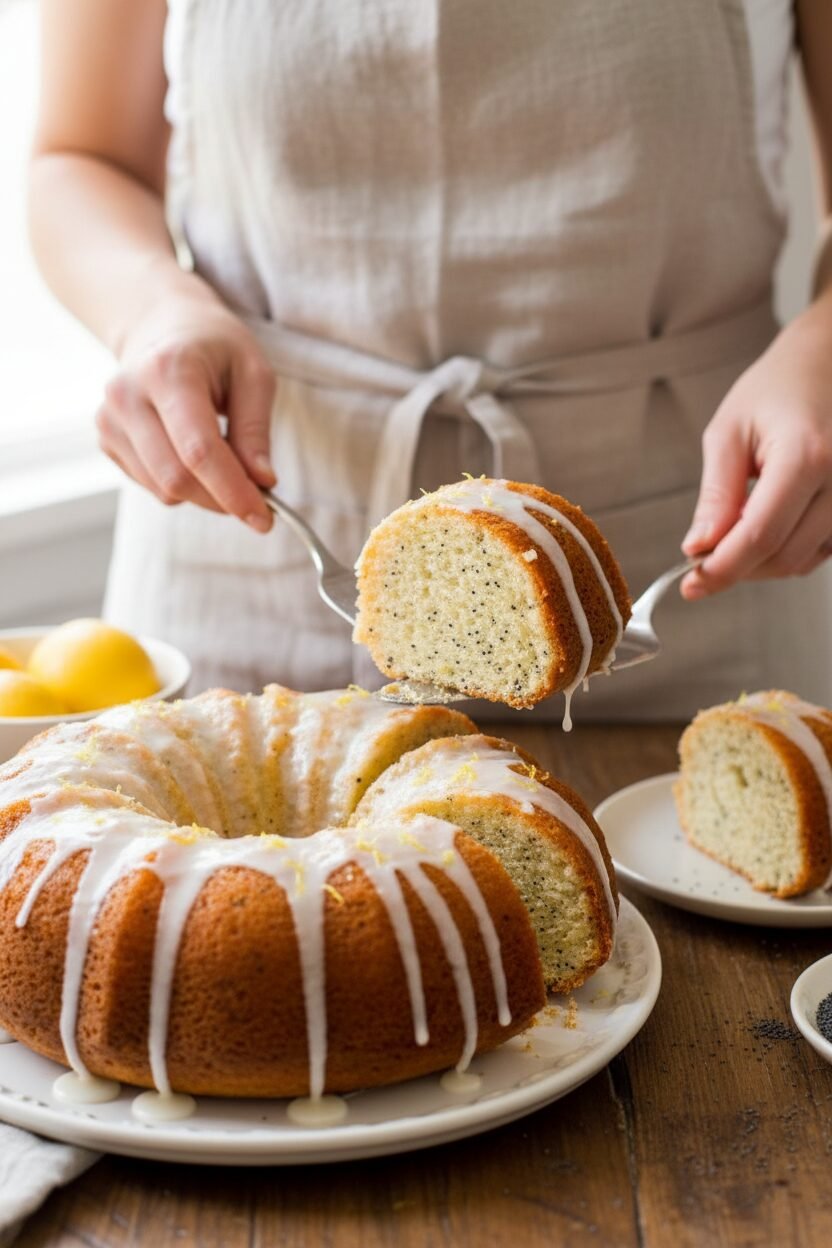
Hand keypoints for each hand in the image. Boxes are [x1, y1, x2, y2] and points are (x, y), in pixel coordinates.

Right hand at [96, 292, 276, 530]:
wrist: (159, 323)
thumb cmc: (213, 346)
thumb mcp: (253, 373)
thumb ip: (256, 431)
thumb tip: (261, 482)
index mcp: (168, 371)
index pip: (199, 451)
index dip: (233, 492)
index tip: (263, 519)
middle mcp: (128, 395)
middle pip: (177, 479)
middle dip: (222, 500)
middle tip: (257, 499)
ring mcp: (110, 419)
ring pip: (163, 489)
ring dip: (205, 494)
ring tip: (227, 464)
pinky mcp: (106, 439)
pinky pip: (152, 485)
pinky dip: (183, 485)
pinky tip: (192, 453)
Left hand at [681, 295, 831, 598]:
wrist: (828, 361)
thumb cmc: (777, 387)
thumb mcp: (730, 432)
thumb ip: (717, 495)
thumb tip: (699, 548)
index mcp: (807, 456)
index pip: (759, 536)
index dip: (722, 569)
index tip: (691, 583)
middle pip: (784, 556)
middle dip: (737, 568)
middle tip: (701, 560)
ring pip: (804, 561)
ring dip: (762, 564)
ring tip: (732, 536)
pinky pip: (822, 550)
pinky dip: (787, 551)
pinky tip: (766, 528)